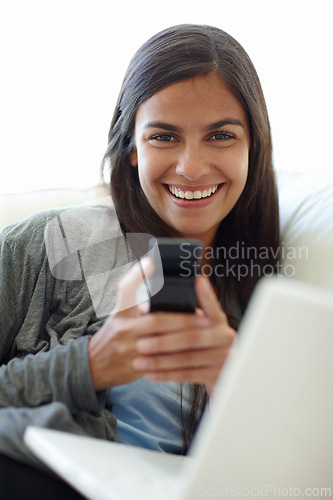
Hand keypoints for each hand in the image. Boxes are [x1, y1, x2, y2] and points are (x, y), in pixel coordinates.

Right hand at [88, 258, 202, 390]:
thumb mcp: (120, 312)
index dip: (138, 274)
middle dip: (182, 319)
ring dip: (184, 338)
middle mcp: (122, 327)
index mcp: (120, 311)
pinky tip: (193, 353)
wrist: (95, 365)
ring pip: (161, 343)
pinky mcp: (134, 367)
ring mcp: (127, 349)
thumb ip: (136, 297)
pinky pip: (160, 363)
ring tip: (204, 334)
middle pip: (156, 320)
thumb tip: (157, 273)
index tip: (152, 262)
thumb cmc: (115, 332)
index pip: (126, 288)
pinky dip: (178, 358)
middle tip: (204, 317)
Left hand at [132, 274, 235, 395]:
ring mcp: (224, 357)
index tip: (197, 282)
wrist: (219, 373)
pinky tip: (149, 374)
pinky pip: (188, 375)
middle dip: (163, 341)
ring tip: (139, 361)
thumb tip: (158, 297)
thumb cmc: (200, 344)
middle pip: (191, 337)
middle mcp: (225, 336)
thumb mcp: (200, 326)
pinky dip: (166, 375)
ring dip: (159, 360)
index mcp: (218, 319)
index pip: (212, 305)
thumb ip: (185, 313)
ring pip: (186, 358)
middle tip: (140, 344)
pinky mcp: (217, 375)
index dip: (205, 295)